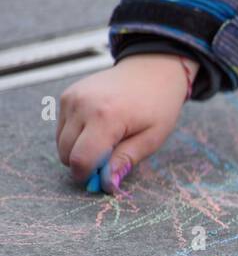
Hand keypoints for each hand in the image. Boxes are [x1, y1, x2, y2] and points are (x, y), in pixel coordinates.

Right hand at [56, 54, 194, 192]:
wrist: (151, 70)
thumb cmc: (157, 105)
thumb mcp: (152, 137)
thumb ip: (126, 160)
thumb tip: (106, 184)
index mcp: (106, 117)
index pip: (81, 159)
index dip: (88, 175)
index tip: (102, 177)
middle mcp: (82, 105)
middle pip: (67, 153)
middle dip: (85, 163)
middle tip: (111, 155)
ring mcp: (71, 98)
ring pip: (61, 143)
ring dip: (80, 149)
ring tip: (108, 138)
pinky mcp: (66, 95)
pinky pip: (62, 128)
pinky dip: (76, 134)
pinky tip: (98, 125)